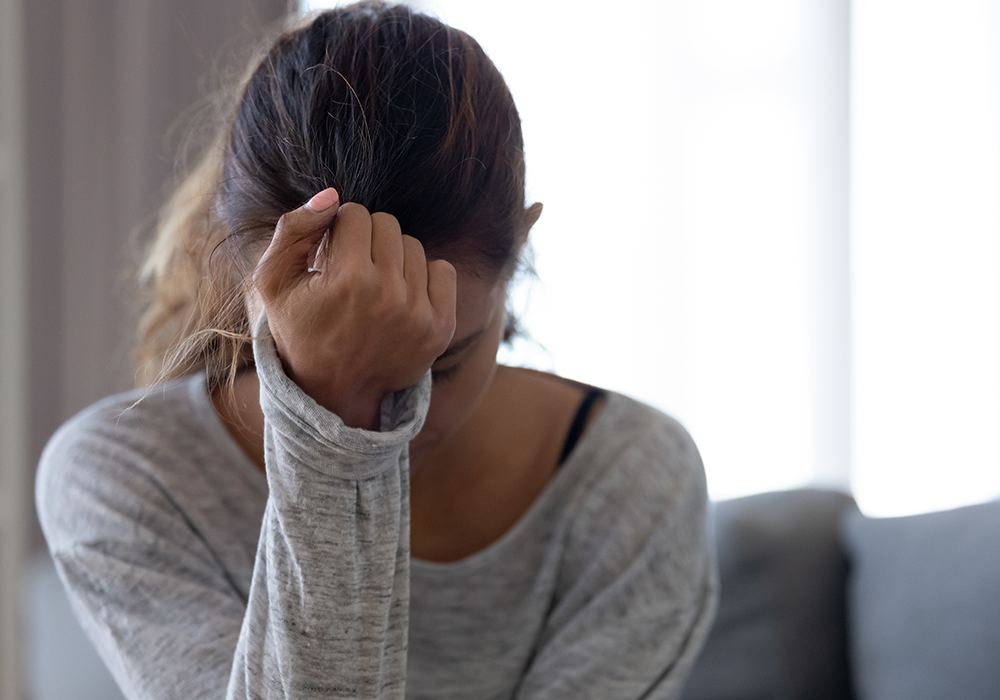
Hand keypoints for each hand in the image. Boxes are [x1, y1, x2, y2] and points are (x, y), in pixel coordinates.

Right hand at [254, 189, 456, 429]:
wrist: (334, 393)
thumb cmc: (300, 331)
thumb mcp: (274, 282)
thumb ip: (293, 230)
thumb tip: (332, 195)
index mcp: (348, 280)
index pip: (355, 213)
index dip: (339, 231)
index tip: (331, 258)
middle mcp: (388, 295)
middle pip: (387, 224)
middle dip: (366, 240)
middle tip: (352, 271)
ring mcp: (419, 313)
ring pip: (414, 246)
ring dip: (394, 258)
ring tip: (374, 287)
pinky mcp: (441, 328)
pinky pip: (444, 271)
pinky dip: (424, 277)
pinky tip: (401, 296)